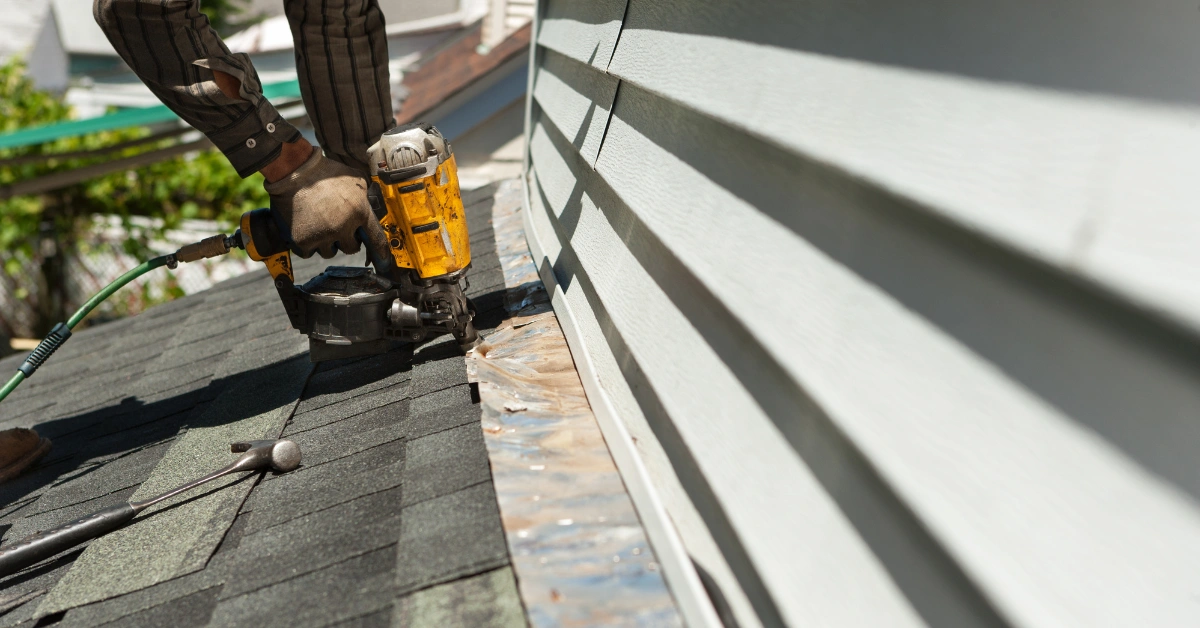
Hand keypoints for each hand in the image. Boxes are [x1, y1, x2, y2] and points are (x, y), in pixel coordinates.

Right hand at [263, 148, 389, 261]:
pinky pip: (310, 253)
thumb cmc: (326, 173)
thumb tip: (372, 210)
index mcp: (360, 211)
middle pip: (351, 249)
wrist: (295, 171)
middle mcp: (343, 227)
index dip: (381, 252)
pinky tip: (307, 230)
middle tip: (336, 226)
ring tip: (319, 225)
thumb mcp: (356, 179)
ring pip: (330, 252)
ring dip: (327, 244)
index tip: (383, 260)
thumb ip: (366, 197)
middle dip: (346, 240)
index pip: (377, 239)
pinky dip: (308, 245)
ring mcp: (323, 235)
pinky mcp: (303, 241)